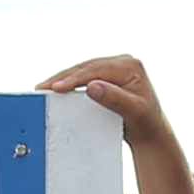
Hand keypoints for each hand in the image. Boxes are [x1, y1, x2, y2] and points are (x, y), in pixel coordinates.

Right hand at [38, 53, 175, 147]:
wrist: (151, 132)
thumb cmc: (146, 122)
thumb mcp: (134, 111)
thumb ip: (114, 98)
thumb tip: (92, 86)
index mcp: (129, 65)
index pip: (96, 70)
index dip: (74, 78)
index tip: (57, 87)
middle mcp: (122, 62)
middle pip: (86, 67)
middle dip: (63, 77)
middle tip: (42, 88)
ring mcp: (114, 68)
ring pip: (82, 71)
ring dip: (63, 79)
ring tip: (44, 88)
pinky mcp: (107, 77)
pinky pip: (84, 77)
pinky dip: (70, 84)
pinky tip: (56, 89)